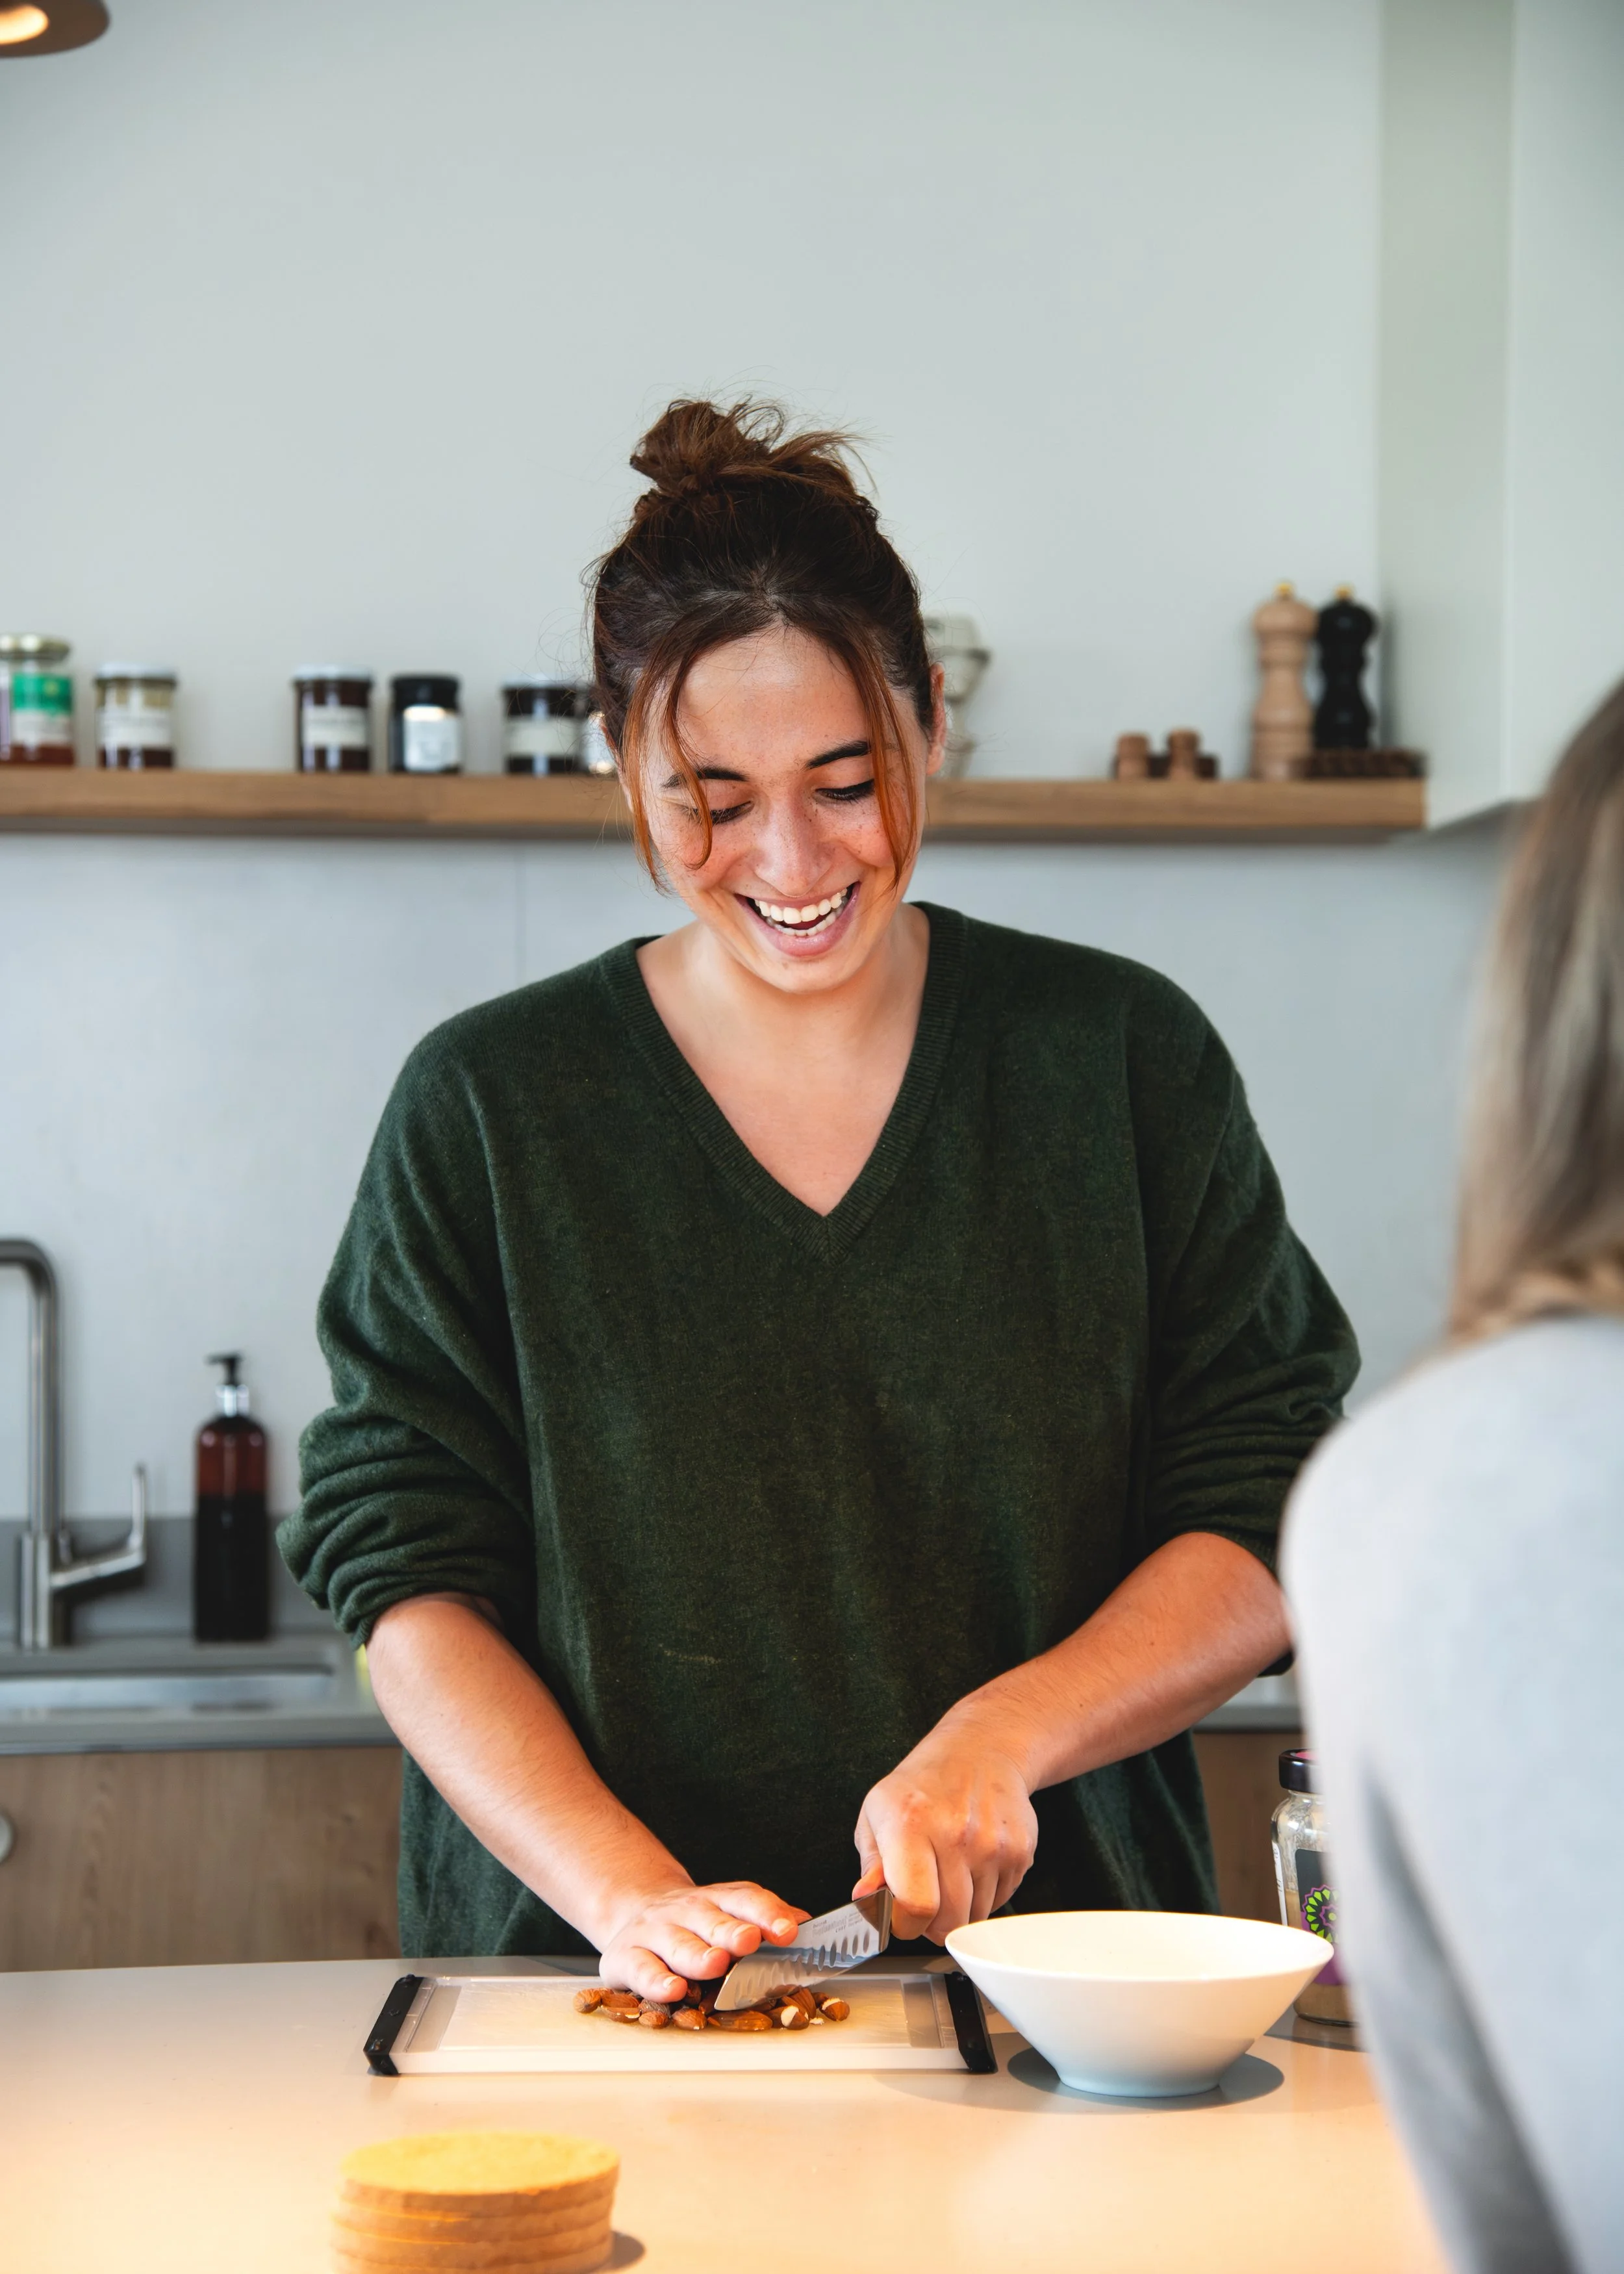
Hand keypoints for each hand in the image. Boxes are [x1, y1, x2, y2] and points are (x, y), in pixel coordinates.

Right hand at [598, 1881, 808, 2002]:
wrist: (632, 1911)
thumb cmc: (694, 1923)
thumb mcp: (728, 1912)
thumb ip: (765, 1919)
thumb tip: (808, 1923)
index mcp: (717, 1900)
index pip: (745, 1899)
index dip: (768, 1913)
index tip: (789, 1931)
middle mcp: (686, 1911)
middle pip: (712, 1920)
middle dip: (732, 1931)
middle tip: (750, 1940)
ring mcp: (655, 1932)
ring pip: (678, 1943)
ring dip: (698, 1954)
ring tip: (715, 1964)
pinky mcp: (626, 1956)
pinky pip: (643, 1969)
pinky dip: (657, 1981)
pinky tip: (673, 1990)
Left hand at [852, 1716, 1038, 1942]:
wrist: (979, 1751)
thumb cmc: (921, 1787)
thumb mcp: (877, 1813)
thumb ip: (871, 1864)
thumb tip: (866, 1899)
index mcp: (910, 1824)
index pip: (915, 1906)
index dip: (906, 1926)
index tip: (902, 1920)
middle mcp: (956, 1834)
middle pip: (949, 1920)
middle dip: (933, 1924)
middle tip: (926, 1900)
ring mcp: (993, 1843)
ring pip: (976, 1916)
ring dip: (961, 1908)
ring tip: (950, 1872)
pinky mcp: (1021, 1850)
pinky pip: (1000, 1901)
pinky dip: (985, 1894)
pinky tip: (974, 1863)